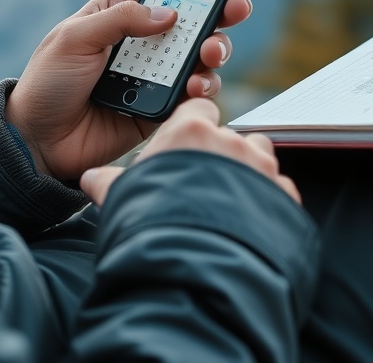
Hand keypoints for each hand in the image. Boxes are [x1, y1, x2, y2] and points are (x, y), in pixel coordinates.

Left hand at [4, 0, 252, 180]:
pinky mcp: (161, 106)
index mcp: (119, 13)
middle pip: (193, 20)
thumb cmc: (47, 83)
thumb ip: (121, 19)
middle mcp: (142, 42)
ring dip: (215, 50)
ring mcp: (155, 74)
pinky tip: (196, 87)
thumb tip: (169, 13)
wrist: (38, 143)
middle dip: (219, 13)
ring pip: (200, 56)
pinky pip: (193, 94)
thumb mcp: (74, 38)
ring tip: (210, 55)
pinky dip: (203, 88)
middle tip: (235, 10)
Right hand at [79, 99, 300, 205]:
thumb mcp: (122, 198)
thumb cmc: (152, 224)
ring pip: (259, 155)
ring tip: (229, 201)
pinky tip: (249, 220)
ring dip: (248, 171)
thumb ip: (108, 182)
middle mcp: (230, 141)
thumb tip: (90, 178)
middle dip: (219, 155)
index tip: (185, 145)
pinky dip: (267, 200)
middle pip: (229, 135)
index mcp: (191, 131)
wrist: (195, 265)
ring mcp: (260, 166)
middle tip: (202, 185)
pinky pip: (278, 187)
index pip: (198, 108)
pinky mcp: (282, 194)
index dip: (192, 126)